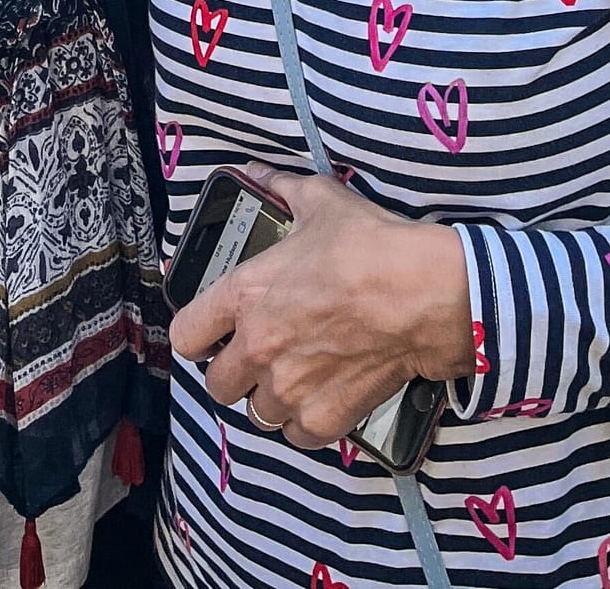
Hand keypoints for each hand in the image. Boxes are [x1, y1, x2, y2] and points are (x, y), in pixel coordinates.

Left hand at [167, 167, 474, 450]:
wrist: (423, 294)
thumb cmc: (368, 245)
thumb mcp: (320, 201)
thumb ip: (281, 188)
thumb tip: (259, 174)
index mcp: (245, 295)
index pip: (186, 334)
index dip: (198, 333)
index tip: (213, 331)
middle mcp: (258, 348)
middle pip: (217, 385)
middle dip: (234, 372)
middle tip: (260, 355)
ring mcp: (289, 389)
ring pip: (257, 414)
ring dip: (271, 398)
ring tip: (295, 377)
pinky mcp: (324, 418)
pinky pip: (297, 435)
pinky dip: (306, 422)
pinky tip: (323, 397)